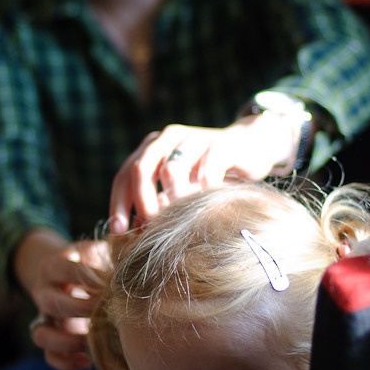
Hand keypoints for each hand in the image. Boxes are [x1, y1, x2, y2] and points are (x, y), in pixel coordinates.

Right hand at [14, 230, 108, 369]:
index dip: (86, 276)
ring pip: (42, 334)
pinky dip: (65, 362)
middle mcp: (44, 293)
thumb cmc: (93, 261)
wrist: (67, 276)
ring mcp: (44, 318)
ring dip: (68, 341)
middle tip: (105, 311)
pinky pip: (48, 356)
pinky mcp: (51, 338)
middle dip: (79, 309)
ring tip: (93, 342)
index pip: (64, 269)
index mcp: (53, 266)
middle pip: (51, 303)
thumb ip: (113, 240)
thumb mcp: (99, 248)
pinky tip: (87, 361)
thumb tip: (125, 230)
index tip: (110, 282)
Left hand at [109, 113, 294, 231]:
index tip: (118, 231)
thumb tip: (131, 232)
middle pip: (141, 169)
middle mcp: (169, 137)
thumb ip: (157, 201)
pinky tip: (207, 208)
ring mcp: (195, 138)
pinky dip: (202, 193)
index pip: (125, 173)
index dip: (118, 203)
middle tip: (148, 229)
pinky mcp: (221, 144)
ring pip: (170, 170)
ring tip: (178, 220)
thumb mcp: (179, 185)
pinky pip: (205, 171)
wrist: (251, 146)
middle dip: (140, 203)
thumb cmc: (209, 172)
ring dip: (171, 201)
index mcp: (153, 146)